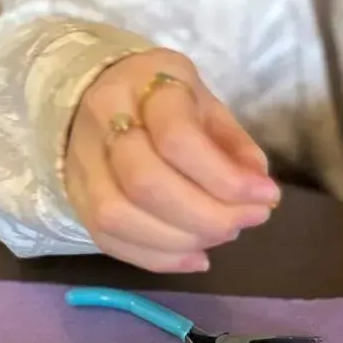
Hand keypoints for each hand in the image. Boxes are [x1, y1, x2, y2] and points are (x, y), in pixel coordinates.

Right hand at [65, 48, 280, 271]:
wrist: (96, 94)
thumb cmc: (165, 101)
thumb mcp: (207, 105)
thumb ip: (234, 144)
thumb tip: (259, 190)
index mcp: (144, 84)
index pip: (177, 138)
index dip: (226, 178)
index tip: (266, 195)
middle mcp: (102, 120)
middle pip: (145, 183)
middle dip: (206, 215)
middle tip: (246, 221)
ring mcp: (81, 162)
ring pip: (118, 217)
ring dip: (181, 240)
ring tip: (222, 235)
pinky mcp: (75, 198)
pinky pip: (107, 240)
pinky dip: (158, 258)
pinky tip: (196, 257)